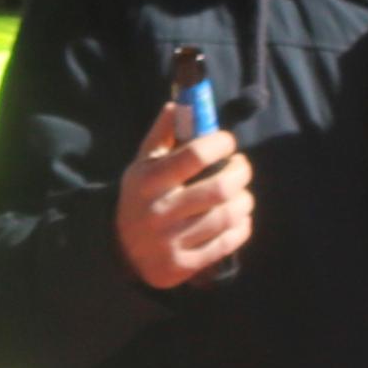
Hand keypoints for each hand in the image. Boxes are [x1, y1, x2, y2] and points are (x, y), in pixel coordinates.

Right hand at [116, 97, 251, 289]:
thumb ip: (162, 135)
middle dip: (242, 172)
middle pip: (220, 188)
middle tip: (240, 167)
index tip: (227, 142)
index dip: (221, 143)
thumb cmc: (142, 197)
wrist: (122, 251)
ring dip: (245, 200)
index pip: (195, 155)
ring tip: (240, 193)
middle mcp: (158, 212)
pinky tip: (237, 218)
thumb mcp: (142, 164)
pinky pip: (229, 242)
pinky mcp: (184, 264)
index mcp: (148, 182)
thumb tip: (180, 103)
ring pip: (228, 215)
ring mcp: (171, 241)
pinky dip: (242, 226)